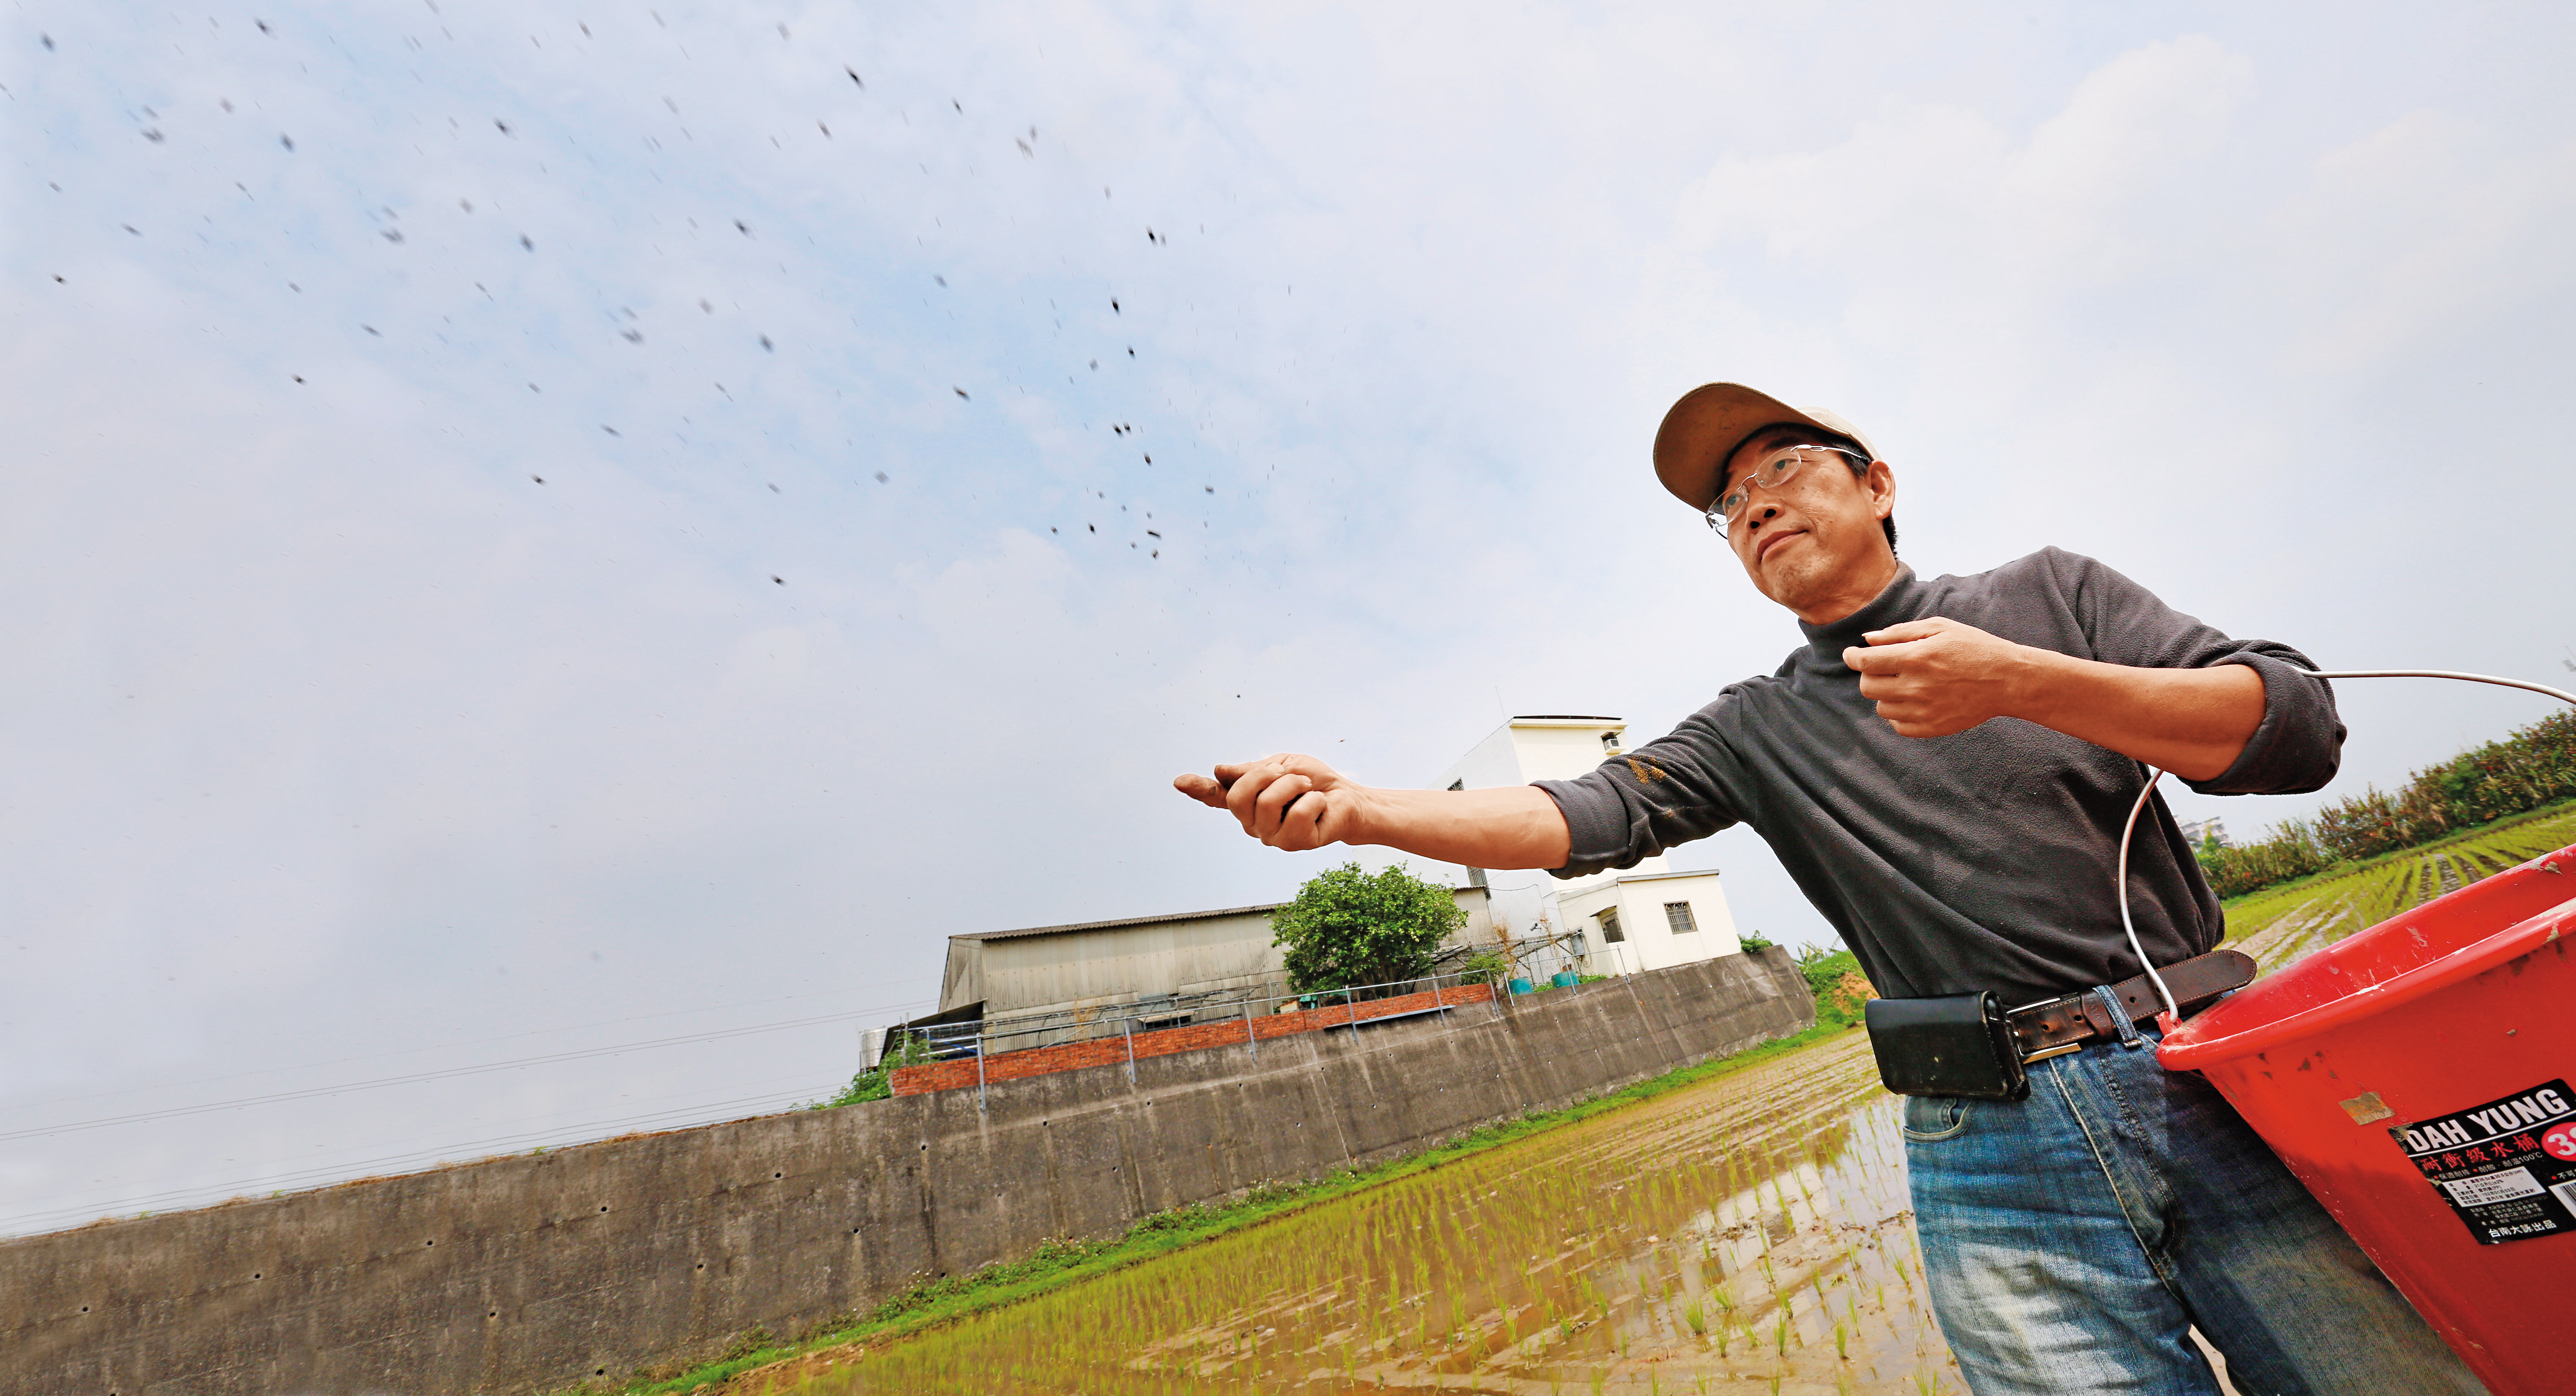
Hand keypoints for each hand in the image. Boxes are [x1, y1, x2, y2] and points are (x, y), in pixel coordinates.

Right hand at [1173, 753, 1369, 850]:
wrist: (1348, 797)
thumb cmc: (1313, 782)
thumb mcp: (1282, 766)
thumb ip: (1253, 771)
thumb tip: (1219, 770)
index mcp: (1248, 802)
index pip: (1217, 798)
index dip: (1198, 790)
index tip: (1179, 781)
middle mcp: (1253, 823)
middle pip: (1239, 796)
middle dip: (1266, 775)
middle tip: (1291, 775)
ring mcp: (1272, 836)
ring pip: (1267, 803)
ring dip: (1294, 785)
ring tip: (1307, 789)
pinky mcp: (1295, 844)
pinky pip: (1298, 813)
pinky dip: (1314, 800)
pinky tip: (1319, 807)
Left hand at [1842, 616, 2038, 737]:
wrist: (2008, 680)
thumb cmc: (1974, 647)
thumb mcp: (1940, 628)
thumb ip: (1899, 632)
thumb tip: (1867, 639)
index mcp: (1915, 658)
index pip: (1865, 661)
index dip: (1852, 656)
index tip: (1851, 654)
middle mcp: (1915, 687)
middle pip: (1867, 686)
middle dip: (1870, 674)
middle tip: (1884, 666)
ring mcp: (1923, 711)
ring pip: (1881, 707)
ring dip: (1886, 694)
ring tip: (1908, 682)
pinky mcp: (1931, 728)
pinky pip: (1897, 726)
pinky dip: (1899, 714)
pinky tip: (1915, 700)